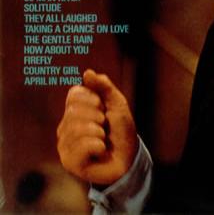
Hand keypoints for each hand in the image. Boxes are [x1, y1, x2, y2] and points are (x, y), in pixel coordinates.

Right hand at [57, 69, 137, 184]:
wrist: (129, 157)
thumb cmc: (121, 129)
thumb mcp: (116, 103)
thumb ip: (104, 86)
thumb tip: (87, 72)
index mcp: (75, 110)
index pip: (74, 93)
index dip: (93, 98)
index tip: (104, 108)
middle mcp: (66, 125)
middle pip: (74, 111)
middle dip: (98, 116)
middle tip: (104, 126)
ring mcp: (65, 144)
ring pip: (77, 129)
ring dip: (99, 133)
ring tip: (103, 139)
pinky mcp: (68, 161)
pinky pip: (80, 147)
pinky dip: (97, 146)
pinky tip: (100, 151)